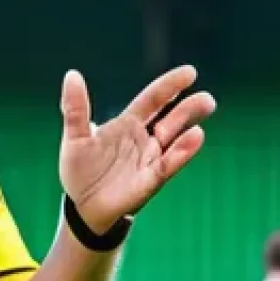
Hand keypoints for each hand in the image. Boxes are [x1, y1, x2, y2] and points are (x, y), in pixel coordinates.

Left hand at [59, 66, 216, 232]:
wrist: (82, 207)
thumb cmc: (80, 171)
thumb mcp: (75, 138)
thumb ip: (75, 109)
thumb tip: (72, 74)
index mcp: (128, 124)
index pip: (153, 100)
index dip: (170, 86)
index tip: (190, 72)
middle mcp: (144, 140)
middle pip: (171, 118)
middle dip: (189, 108)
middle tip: (207, 99)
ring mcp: (150, 159)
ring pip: (174, 140)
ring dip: (189, 126)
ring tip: (206, 112)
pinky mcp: (151, 179)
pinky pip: (168, 164)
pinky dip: (182, 152)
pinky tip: (195, 136)